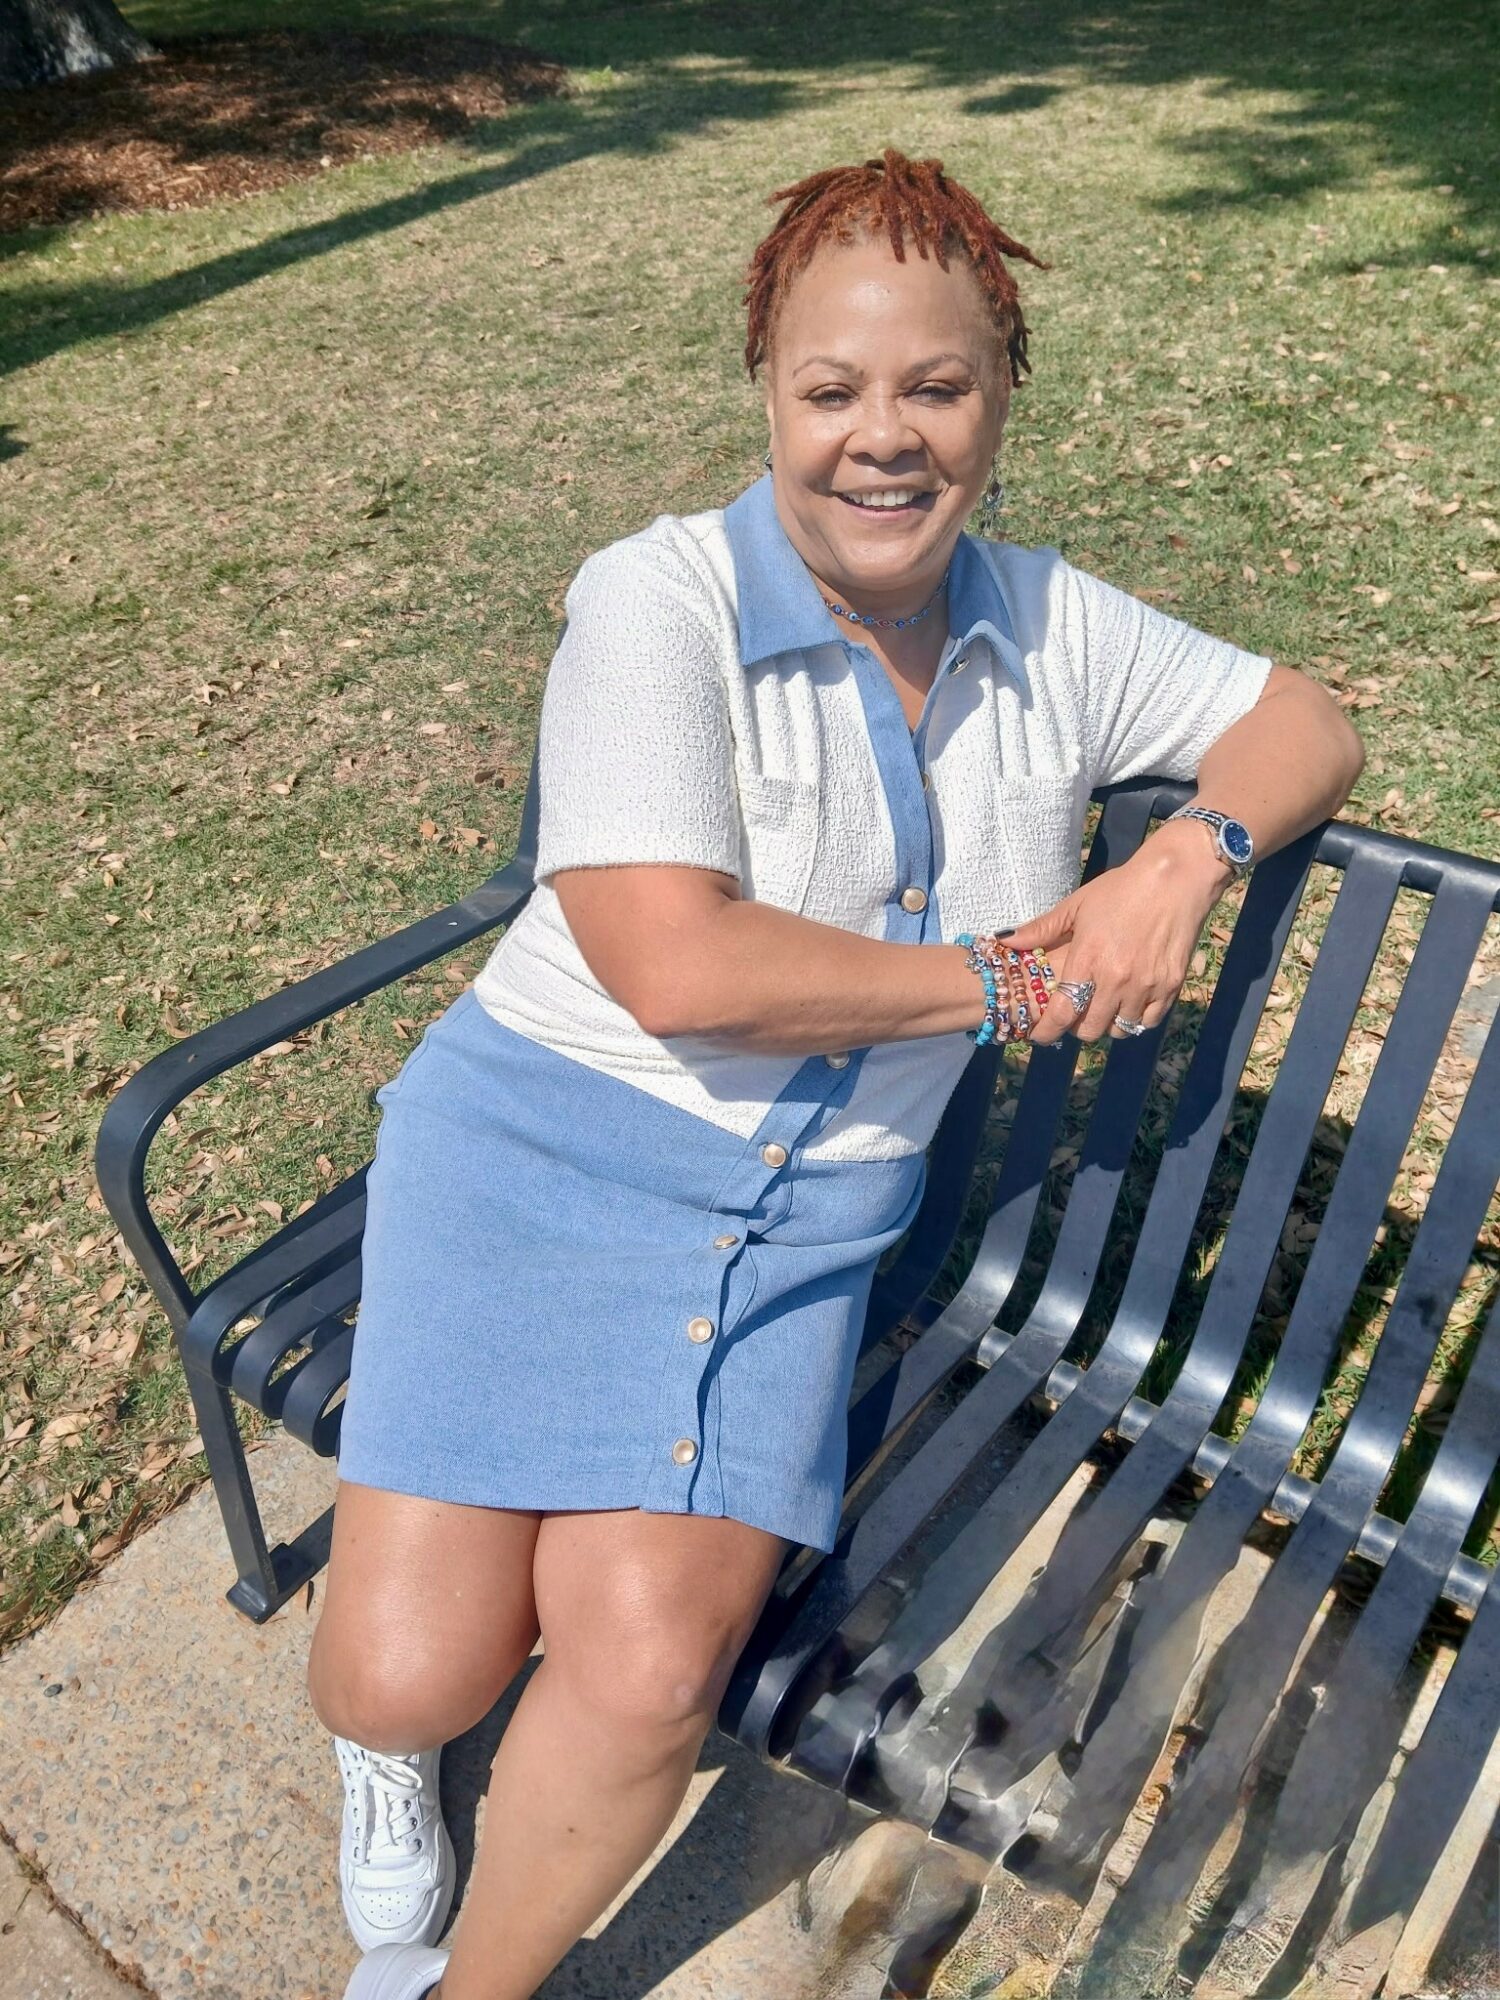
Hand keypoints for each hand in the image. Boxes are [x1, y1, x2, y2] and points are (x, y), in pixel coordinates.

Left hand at [1006, 822, 1229, 1043]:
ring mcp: (1145, 986)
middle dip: (1077, 1028)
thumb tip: (1005, 940)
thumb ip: (1042, 928)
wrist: (1176, 878)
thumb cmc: (1122, 888)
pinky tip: (1129, 1004)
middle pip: (1090, 1030)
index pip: (1062, 1014)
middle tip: (1076, 1015)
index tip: (1039, 1035)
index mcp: (1088, 959)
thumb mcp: (1078, 904)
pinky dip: (1136, 1019)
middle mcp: (1116, 980)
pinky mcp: (1171, 986)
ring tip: (1103, 1007)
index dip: (1047, 1031)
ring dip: (1107, 1024)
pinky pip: (1148, 1021)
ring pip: (1120, 1029)